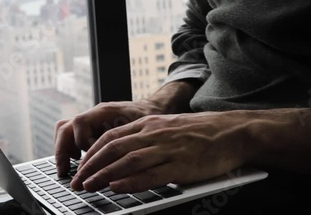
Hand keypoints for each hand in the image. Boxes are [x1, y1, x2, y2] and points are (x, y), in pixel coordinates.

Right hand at [54, 100, 162, 175]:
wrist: (153, 108)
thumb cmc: (149, 117)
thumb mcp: (140, 129)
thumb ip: (126, 142)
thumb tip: (117, 163)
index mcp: (105, 111)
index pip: (80, 123)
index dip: (83, 142)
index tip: (92, 159)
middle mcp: (94, 115)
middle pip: (65, 127)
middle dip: (62, 151)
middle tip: (64, 172)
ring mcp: (91, 121)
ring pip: (65, 131)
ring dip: (64, 151)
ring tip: (67, 170)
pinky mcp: (92, 129)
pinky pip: (72, 136)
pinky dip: (71, 150)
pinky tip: (80, 163)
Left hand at [72, 111, 256, 192]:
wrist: (232, 131)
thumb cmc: (201, 132)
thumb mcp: (168, 127)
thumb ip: (147, 138)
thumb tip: (124, 155)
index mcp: (150, 124)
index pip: (111, 137)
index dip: (91, 153)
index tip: (80, 167)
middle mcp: (155, 134)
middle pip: (113, 148)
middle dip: (91, 166)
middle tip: (77, 182)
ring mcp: (168, 149)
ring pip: (128, 160)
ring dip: (104, 174)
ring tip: (89, 186)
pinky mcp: (182, 165)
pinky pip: (151, 174)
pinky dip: (131, 181)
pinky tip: (117, 186)